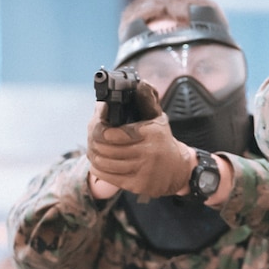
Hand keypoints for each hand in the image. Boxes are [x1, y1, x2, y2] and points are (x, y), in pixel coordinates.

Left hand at [86, 84, 194, 198]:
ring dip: (95, 156)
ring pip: (106, 163)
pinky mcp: (137, 184)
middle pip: (107, 149)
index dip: (101, 130)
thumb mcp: (157, 119)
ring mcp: (142, 170)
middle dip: (94, 143)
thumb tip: (140, 84)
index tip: (98, 126)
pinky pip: (109, 177)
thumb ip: (146, 101)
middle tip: (91, 139)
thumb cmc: (162, 141)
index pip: (115, 133)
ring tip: (93, 151)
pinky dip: (99, 170)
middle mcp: (147, 152)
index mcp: (150, 133)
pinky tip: (98, 163)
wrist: (178, 170)